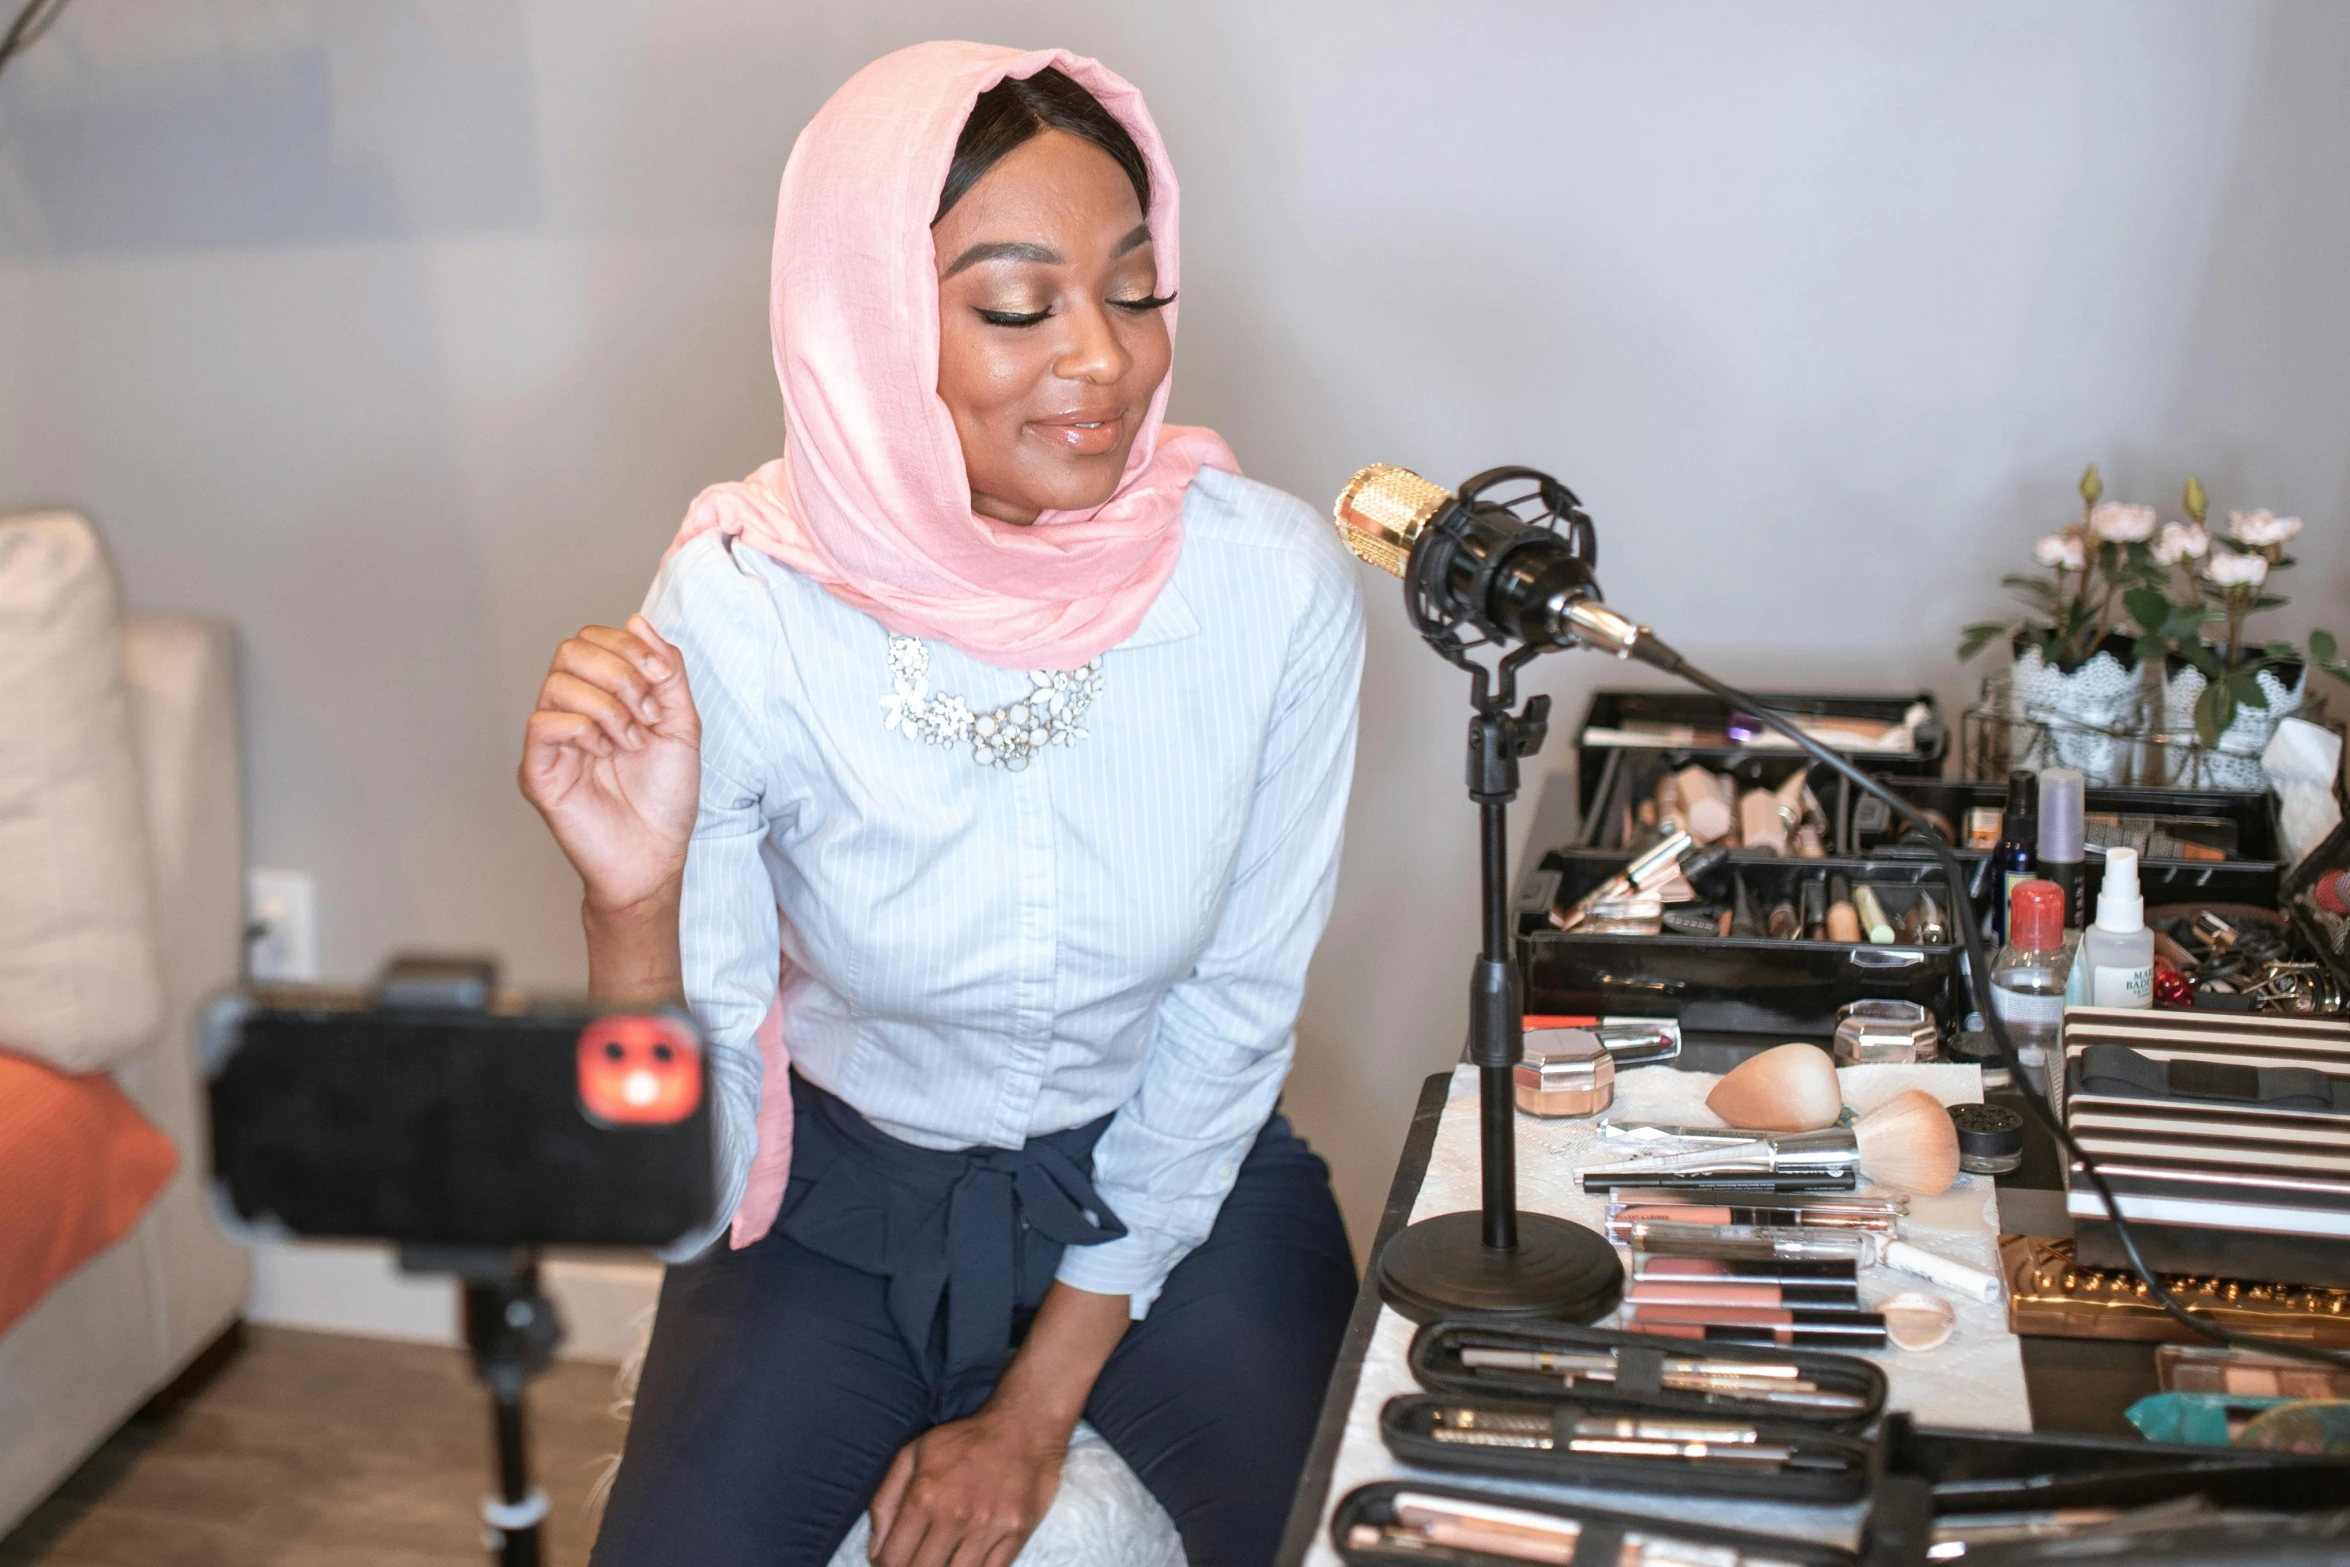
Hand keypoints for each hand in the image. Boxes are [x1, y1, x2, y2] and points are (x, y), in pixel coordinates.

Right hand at [519, 615, 700, 912]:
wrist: (656, 855)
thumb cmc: (666, 797)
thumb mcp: (681, 723)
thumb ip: (667, 671)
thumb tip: (637, 620)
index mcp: (602, 696)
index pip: (593, 638)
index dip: (628, 646)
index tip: (660, 680)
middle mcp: (571, 712)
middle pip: (571, 649)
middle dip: (619, 671)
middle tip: (646, 712)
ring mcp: (551, 741)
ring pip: (558, 682)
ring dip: (608, 706)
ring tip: (630, 740)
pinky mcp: (538, 770)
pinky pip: (543, 723)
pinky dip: (583, 729)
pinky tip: (604, 753)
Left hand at [866, 1284, 1129, 1566]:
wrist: (1023, 1425)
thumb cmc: (964, 1440)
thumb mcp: (913, 1454)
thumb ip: (885, 1501)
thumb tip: (874, 1549)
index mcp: (923, 1495)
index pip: (892, 1559)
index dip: (887, 1565)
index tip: (894, 1559)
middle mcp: (954, 1515)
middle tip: (920, 1556)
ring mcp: (987, 1527)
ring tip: (943, 1557)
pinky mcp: (1016, 1533)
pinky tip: (967, 1558)